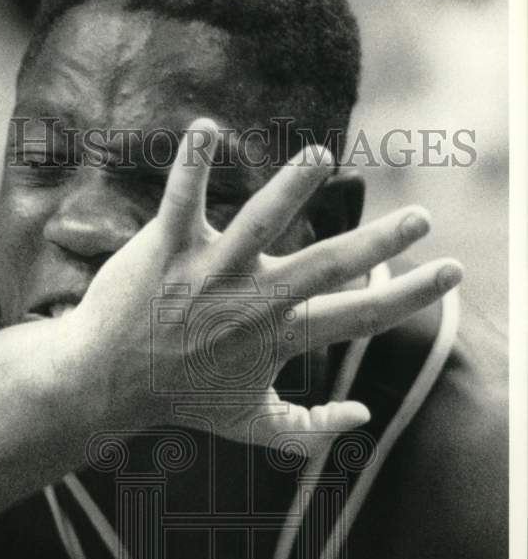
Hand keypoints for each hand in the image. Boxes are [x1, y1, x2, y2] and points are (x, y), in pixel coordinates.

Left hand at [61, 118, 462, 446]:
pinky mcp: (167, 248)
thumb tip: (362, 416)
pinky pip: (182, 199)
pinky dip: (192, 164)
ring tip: (319, 156)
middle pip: (326, 266)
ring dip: (292, 186)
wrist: (106, 383)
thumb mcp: (250, 424)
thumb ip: (310, 429)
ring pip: (258, 221)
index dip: (409, 296)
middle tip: (420, 216)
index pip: (358, 317)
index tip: (451, 271)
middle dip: (378, 242)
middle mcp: (251, 303)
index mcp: (278, 339)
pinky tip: (205, 128)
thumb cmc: (181, 399)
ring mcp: (209, 273)